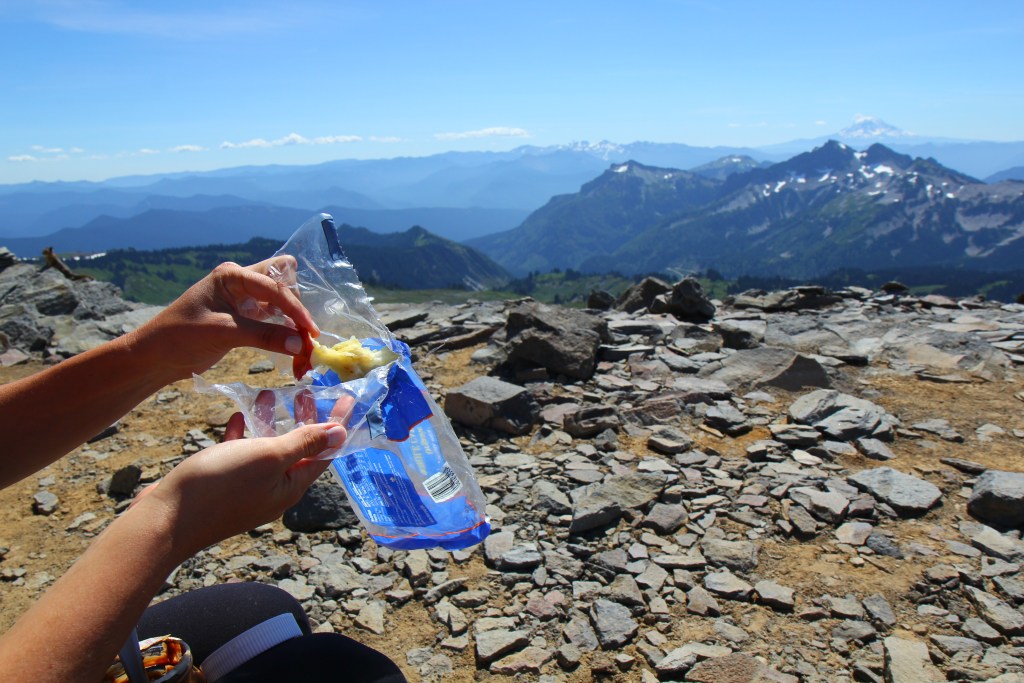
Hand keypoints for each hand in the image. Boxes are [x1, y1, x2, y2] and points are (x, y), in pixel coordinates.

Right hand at [129, 394, 354, 556]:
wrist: (164, 521)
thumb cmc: (220, 485)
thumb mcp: (269, 457)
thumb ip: (304, 444)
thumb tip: (340, 433)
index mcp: (290, 487)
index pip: (323, 452)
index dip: (336, 424)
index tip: (348, 397)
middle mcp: (271, 490)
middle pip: (296, 450)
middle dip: (304, 419)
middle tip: (308, 390)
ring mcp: (244, 489)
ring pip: (265, 450)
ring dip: (270, 422)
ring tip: (271, 394)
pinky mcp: (219, 485)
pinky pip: (237, 455)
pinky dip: (240, 434)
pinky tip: (236, 415)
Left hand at [133, 256, 319, 378]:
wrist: (155, 356)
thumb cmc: (180, 337)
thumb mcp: (223, 333)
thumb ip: (264, 336)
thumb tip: (302, 345)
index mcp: (231, 275)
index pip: (274, 287)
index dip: (295, 309)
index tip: (311, 332)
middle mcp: (240, 280)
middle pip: (283, 280)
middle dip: (297, 304)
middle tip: (305, 332)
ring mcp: (243, 296)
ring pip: (281, 298)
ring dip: (292, 318)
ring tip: (302, 343)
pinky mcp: (244, 314)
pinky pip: (273, 315)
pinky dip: (284, 328)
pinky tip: (291, 343)